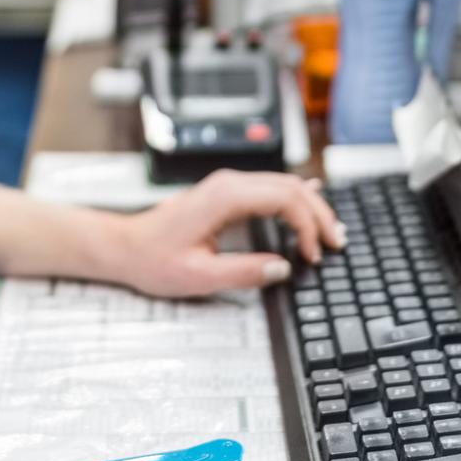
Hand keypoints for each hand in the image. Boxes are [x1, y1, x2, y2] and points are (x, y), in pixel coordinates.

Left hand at [111, 172, 342, 298]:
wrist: (125, 246)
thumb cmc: (154, 259)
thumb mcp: (200, 277)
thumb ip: (244, 272)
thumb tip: (282, 268)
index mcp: (225, 198)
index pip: (285, 199)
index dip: (307, 226)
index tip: (312, 255)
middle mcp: (228, 184)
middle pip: (291, 188)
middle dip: (319, 215)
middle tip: (336, 244)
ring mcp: (227, 186)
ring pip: (283, 186)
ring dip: (310, 207)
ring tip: (329, 233)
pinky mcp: (226, 195)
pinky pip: (269, 188)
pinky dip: (294, 197)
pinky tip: (311, 196)